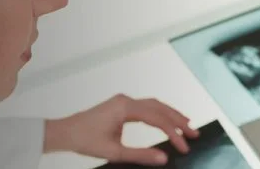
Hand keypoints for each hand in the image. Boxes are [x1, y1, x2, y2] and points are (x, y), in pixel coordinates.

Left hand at [43, 94, 199, 165]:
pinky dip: (160, 113)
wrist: (65, 132)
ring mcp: (125, 101)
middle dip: (178, 121)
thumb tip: (163, 158)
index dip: (173, 133)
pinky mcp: (123, 105)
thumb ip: (141, 155)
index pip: (157, 119)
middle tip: (194, 133)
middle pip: (160, 108)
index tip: (184, 145)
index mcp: (125, 107)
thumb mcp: (114, 152)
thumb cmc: (85, 139)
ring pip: (155, 105)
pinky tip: (167, 119)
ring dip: (171, 114)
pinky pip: (147, 106)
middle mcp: (127, 100)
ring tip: (187, 125)